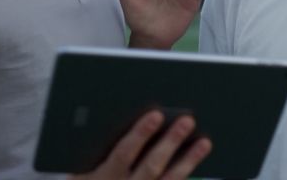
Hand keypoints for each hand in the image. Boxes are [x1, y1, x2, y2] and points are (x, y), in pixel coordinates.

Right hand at [68, 110, 211, 179]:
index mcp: (103, 176)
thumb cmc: (90, 178)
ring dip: (188, 161)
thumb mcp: (83, 166)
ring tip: (203, 141)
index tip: (156, 115)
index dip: (140, 134)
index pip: (123, 153)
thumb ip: (98, 143)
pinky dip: (187, 170)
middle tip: (187, 120)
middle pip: (151, 165)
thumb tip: (115, 112)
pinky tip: (198, 156)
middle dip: (170, 142)